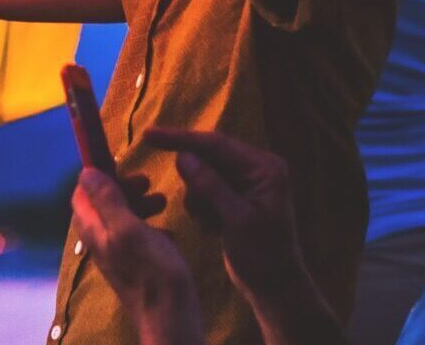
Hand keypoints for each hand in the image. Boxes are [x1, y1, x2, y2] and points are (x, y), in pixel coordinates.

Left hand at [71, 168, 203, 344]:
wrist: (172, 321)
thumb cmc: (153, 274)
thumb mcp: (130, 229)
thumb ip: (107, 201)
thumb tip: (86, 172)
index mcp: (94, 231)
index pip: (81, 193)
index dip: (98, 175)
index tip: (123, 166)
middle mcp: (101, 242)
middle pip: (103, 203)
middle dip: (124, 188)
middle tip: (148, 184)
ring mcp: (118, 256)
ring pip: (122, 219)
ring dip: (140, 205)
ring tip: (163, 202)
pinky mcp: (135, 267)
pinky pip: (138, 238)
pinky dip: (151, 228)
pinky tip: (169, 232)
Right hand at [145, 130, 305, 304]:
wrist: (274, 289)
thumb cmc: (263, 255)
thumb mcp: (237, 220)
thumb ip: (210, 186)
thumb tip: (183, 156)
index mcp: (264, 167)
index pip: (216, 144)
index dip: (181, 138)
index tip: (149, 135)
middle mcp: (255, 168)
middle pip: (208, 158)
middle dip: (196, 184)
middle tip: (201, 212)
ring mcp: (244, 183)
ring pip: (202, 175)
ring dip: (199, 200)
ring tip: (213, 225)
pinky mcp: (233, 198)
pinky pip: (204, 190)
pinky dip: (202, 209)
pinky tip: (215, 230)